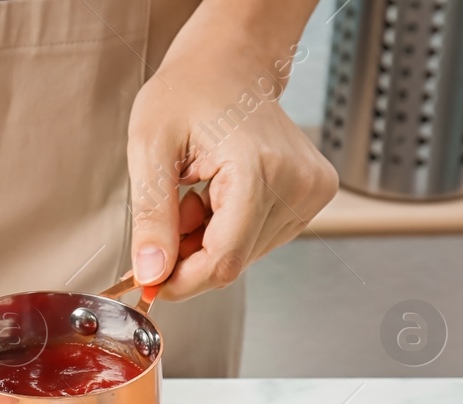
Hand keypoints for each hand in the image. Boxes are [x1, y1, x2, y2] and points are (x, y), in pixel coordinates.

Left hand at [125, 27, 336, 300]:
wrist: (230, 62)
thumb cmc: (189, 91)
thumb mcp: (150, 149)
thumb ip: (151, 216)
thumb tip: (152, 272)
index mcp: (260, 168)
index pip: (224, 259)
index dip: (181, 281)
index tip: (150, 282)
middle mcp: (296, 182)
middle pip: (233, 261)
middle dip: (189, 255)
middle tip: (168, 215)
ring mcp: (310, 190)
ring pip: (244, 255)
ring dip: (207, 242)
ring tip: (194, 195)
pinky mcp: (312, 195)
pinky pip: (258, 239)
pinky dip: (226, 230)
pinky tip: (216, 195)